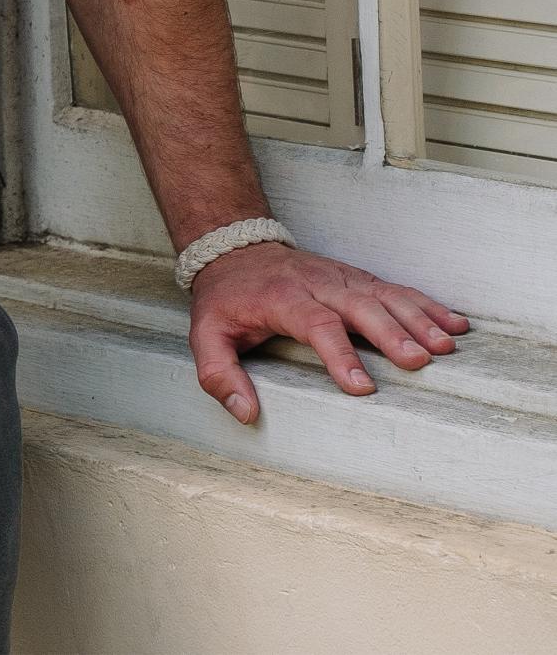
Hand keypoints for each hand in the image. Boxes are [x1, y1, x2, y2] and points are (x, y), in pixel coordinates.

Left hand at [188, 240, 470, 423]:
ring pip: (383, 295)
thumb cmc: (226, 300)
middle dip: (391, 332)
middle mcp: (317, 284)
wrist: (234, 247)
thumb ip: (219, 374)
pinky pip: (394, 289)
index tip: (362, 388)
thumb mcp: (206, 334)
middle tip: (421, 360)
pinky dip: (425, 304)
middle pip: (358, 305)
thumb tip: (245, 412)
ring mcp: (340, 278)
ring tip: (446, 345)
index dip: (339, 355)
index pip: (315, 324)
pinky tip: (453, 323)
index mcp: (282, 299)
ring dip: (417, 318)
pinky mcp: (356, 278)